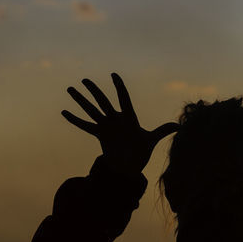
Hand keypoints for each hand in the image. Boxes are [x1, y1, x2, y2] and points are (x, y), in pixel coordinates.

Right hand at [61, 73, 176, 172]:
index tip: (113, 74)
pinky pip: (84, 125)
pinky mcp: (99, 134)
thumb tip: (179, 125)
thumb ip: (162, 131)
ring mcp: (106, 125)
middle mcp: (115, 119)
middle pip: (103, 101)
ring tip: (69, 89)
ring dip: (80, 100)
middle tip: (84, 79)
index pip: (123, 98)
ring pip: (91, 110)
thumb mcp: (151, 140)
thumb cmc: (141, 153)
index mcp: (129, 118)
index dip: (119, 87)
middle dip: (93, 90)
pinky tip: (63, 112)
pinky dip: (74, 120)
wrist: (129, 167)